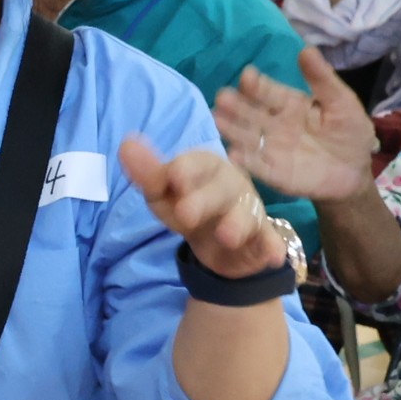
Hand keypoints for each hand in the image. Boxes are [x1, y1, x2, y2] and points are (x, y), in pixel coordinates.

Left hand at [122, 133, 278, 278]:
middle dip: (204, 199)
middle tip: (185, 213)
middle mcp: (232, 183)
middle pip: (220, 188)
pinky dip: (273, 247)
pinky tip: (273, 255)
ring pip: (245, 214)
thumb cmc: (189, 205)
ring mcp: (249, 210)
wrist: (219, 242)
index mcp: (207, 166)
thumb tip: (126, 144)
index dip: (186, 169)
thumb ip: (148, 173)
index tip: (173, 177)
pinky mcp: (263, 237)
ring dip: (237, 223)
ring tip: (227, 236)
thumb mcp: (164, 193)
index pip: (197, 162)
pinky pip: (270, 241)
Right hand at [215, 51, 379, 205]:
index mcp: (288, 104)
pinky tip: (233, 154)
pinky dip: (244, 161)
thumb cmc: (349, 134)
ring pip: (246, 136)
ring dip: (231, 129)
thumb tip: (306, 49)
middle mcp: (272, 124)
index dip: (257, 84)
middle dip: (236, 105)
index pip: (268, 92)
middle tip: (222, 97)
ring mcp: (270, 148)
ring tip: (218, 120)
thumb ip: (323, 80)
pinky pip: (255, 166)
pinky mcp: (271, 173)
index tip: (248, 76)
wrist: (354, 174)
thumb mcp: (342, 103)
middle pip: (250, 113)